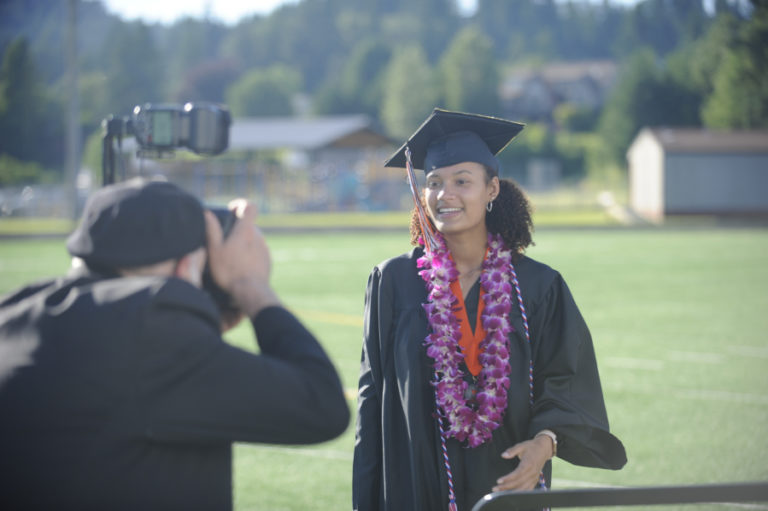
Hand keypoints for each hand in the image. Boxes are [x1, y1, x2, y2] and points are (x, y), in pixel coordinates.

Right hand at [204, 200, 280, 316]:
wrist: (251, 292)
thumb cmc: (230, 271)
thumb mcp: (215, 250)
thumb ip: (212, 230)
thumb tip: (207, 214)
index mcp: (246, 230)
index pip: (250, 206)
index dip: (241, 204)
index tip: (232, 210)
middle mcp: (258, 237)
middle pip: (249, 225)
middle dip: (237, 228)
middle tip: (224, 240)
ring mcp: (265, 249)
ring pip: (253, 239)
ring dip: (243, 243)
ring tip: (230, 256)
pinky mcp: (267, 261)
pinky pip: (258, 252)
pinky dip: (249, 254)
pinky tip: (240, 266)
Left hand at [492, 435, 552, 491]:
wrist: (543, 449)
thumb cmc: (531, 447)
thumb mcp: (521, 446)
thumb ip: (512, 451)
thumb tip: (503, 455)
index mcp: (528, 464)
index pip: (517, 474)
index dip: (508, 479)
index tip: (499, 481)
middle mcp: (532, 473)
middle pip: (518, 483)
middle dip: (506, 487)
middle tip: (495, 489)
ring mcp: (534, 478)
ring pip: (523, 489)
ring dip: (511, 492)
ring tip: (500, 493)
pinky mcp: (535, 480)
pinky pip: (528, 490)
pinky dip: (520, 493)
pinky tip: (511, 495)